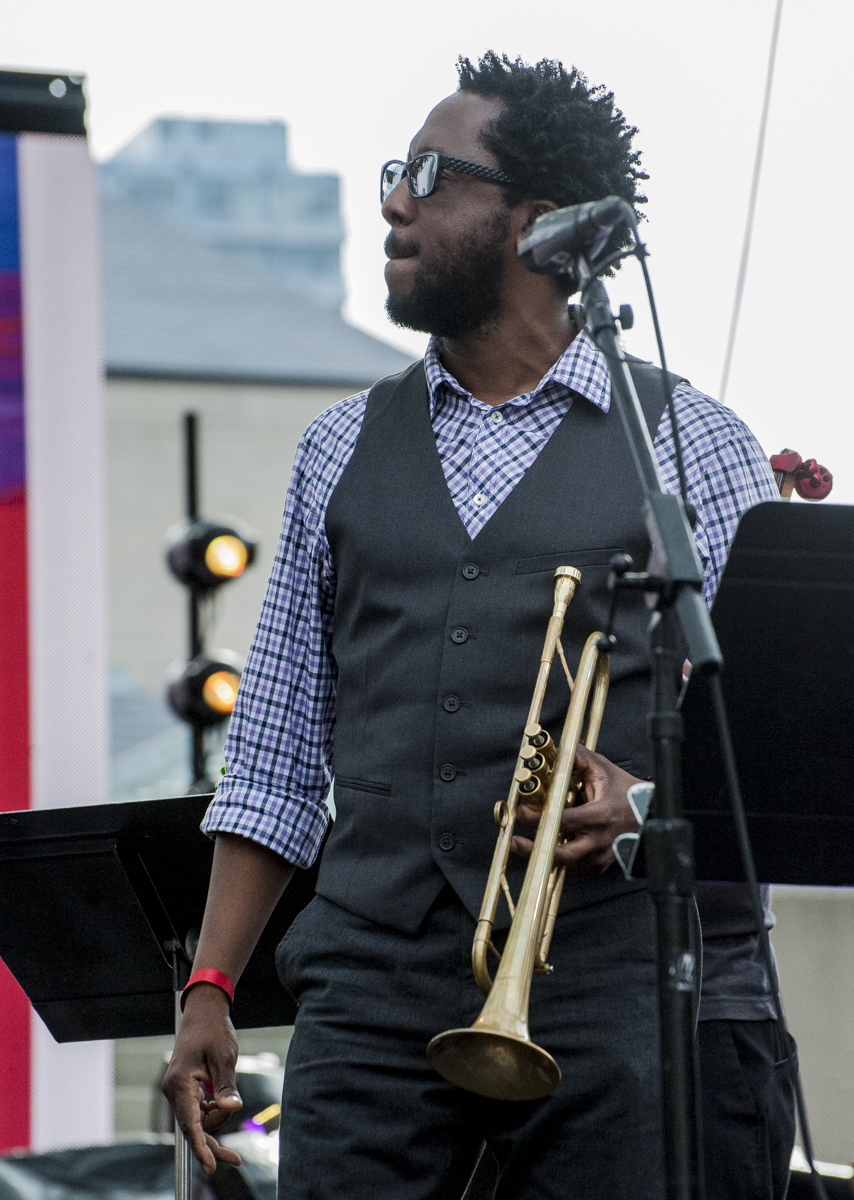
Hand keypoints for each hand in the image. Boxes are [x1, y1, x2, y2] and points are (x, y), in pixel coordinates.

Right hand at [161, 984, 243, 1173]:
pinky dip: (212, 1112)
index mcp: (180, 1083)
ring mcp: (178, 1091)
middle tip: (236, 1159)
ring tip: (229, 1099)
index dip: (201, 1147)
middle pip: (193, 1128)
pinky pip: (198, 1111)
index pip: (190, 1124)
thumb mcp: (224, 1057)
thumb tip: (233, 1109)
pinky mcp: (184, 1089)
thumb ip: (226, 1086)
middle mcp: (174, 1090)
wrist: (204, 1013)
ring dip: (215, 1120)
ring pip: (197, 1121)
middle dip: (213, 1143)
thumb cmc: (213, 1031)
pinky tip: (222, 1102)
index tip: (211, 1165)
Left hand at [511, 743, 640, 875]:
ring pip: (566, 866)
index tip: (524, 811)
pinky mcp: (601, 865)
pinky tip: (548, 852)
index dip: (538, 818)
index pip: (561, 821)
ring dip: (544, 857)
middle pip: (561, 855)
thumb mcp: (605, 770)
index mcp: (599, 816)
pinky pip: (575, 869)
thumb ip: (579, 758)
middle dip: (533, 850)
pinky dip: (560, 861)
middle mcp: (599, 841)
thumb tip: (559, 748)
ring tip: (525, 847)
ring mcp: (601, 856)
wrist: (654, 816)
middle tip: (515, 842)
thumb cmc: (630, 793)